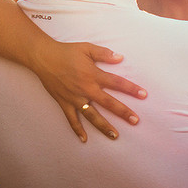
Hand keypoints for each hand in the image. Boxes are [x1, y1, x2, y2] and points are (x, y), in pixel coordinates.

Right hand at [29, 40, 146, 142]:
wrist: (44, 58)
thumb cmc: (66, 52)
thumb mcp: (86, 48)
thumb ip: (103, 53)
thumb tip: (120, 58)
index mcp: (93, 74)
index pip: (116, 83)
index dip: (131, 88)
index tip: (143, 95)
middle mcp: (86, 89)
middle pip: (108, 103)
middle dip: (123, 112)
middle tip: (135, 121)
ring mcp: (75, 98)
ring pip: (92, 116)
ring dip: (104, 126)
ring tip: (115, 135)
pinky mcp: (64, 103)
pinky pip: (72, 119)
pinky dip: (77, 130)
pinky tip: (84, 140)